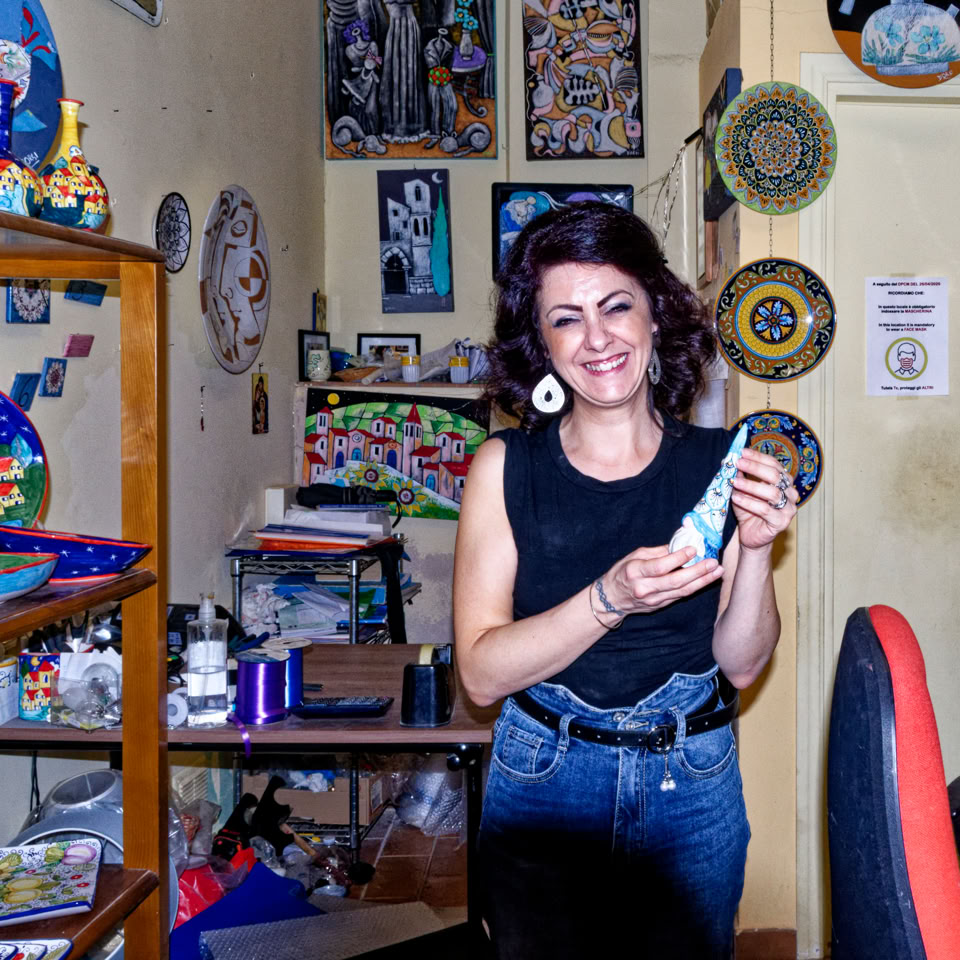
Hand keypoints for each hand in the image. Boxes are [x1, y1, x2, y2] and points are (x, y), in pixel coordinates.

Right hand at [602, 544, 723, 617]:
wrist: (611, 599)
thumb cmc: (622, 572)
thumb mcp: (634, 556)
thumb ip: (658, 551)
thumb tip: (680, 542)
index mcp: (635, 571)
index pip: (660, 566)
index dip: (678, 558)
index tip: (693, 549)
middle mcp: (644, 588)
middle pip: (675, 581)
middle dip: (697, 572)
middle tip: (713, 563)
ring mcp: (653, 600)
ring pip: (682, 591)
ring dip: (702, 581)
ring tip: (717, 571)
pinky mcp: (660, 606)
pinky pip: (680, 596)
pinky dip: (695, 587)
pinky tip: (706, 579)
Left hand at [730, 447, 798, 550]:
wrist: (751, 536)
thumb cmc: (749, 511)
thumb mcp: (742, 490)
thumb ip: (738, 476)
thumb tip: (727, 460)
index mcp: (784, 482)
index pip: (774, 464)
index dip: (758, 457)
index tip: (742, 452)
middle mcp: (790, 493)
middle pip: (775, 476)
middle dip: (755, 468)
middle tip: (738, 463)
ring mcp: (789, 508)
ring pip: (772, 493)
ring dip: (752, 486)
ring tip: (735, 482)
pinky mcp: (781, 523)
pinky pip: (765, 510)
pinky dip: (749, 503)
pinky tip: (736, 498)